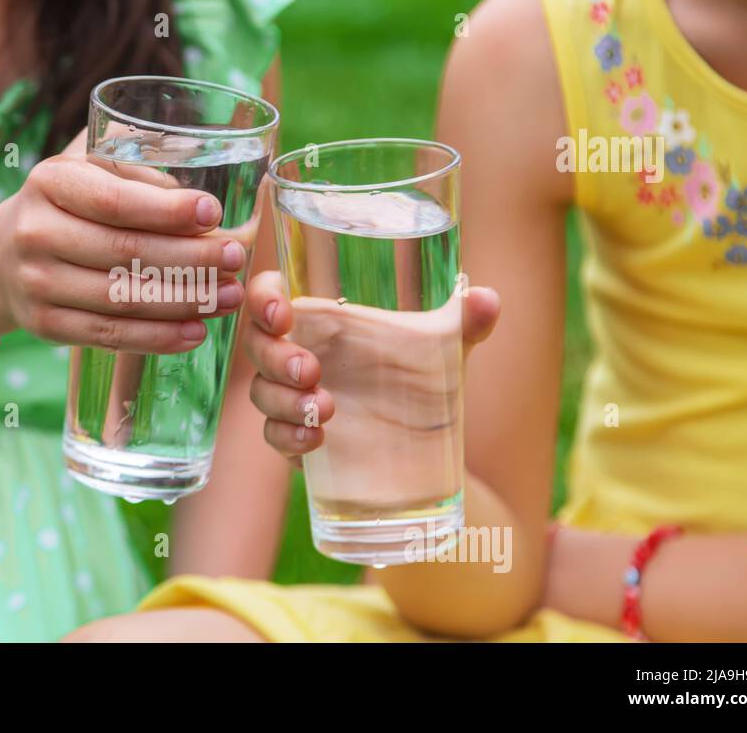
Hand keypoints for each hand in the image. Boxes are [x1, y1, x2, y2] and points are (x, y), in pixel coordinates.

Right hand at [0, 130, 247, 351]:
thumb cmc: (65, 206)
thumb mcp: (87, 172)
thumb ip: (137, 175)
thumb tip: (203, 206)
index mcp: (49, 182)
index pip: (114, 202)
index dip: (168, 211)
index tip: (213, 213)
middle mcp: (36, 233)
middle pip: (126, 253)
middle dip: (192, 258)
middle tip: (236, 258)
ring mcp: (37, 284)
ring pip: (123, 298)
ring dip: (186, 301)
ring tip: (230, 296)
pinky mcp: (46, 326)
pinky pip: (110, 335)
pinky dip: (158, 337)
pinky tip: (196, 331)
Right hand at [243, 270, 500, 457]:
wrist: (430, 451)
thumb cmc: (424, 382)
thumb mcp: (447, 349)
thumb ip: (465, 322)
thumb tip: (489, 298)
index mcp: (323, 321)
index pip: (271, 295)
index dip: (263, 296)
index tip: (283, 312)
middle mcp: (300, 354)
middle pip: (258, 345)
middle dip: (275, 356)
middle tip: (312, 370)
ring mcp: (293, 399)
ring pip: (261, 392)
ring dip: (283, 400)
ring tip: (325, 409)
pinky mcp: (297, 440)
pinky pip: (273, 435)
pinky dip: (287, 436)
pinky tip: (315, 440)